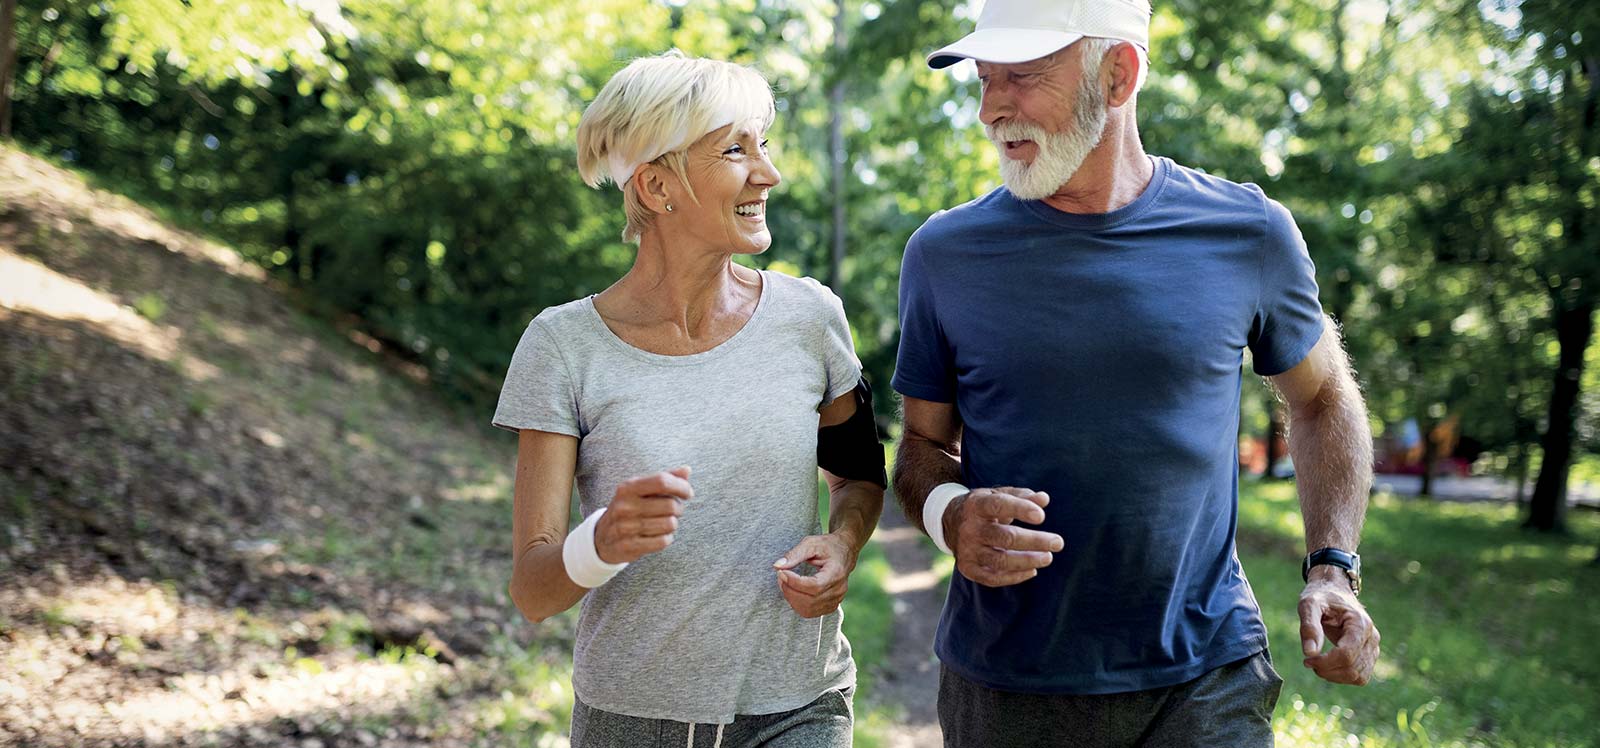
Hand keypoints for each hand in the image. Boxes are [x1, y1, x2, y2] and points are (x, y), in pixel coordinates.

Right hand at [594, 467, 692, 563]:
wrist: (602, 537)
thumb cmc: (628, 508)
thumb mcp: (640, 490)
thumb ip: (664, 478)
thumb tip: (687, 470)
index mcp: (628, 487)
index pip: (662, 481)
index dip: (681, 487)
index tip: (688, 493)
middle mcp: (625, 506)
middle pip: (670, 505)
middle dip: (678, 508)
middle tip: (673, 511)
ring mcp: (625, 527)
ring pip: (670, 524)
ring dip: (672, 524)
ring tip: (664, 522)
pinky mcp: (629, 546)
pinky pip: (662, 541)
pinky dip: (666, 538)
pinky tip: (658, 535)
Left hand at [773, 533, 856, 617]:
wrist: (844, 552)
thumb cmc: (827, 546)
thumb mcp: (811, 544)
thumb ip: (794, 554)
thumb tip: (776, 566)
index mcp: (836, 572)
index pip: (814, 586)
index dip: (794, 582)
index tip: (781, 572)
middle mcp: (839, 589)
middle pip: (810, 600)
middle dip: (789, 590)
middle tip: (780, 575)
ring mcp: (836, 600)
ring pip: (808, 609)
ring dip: (791, 598)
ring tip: (785, 583)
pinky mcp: (831, 606)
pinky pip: (810, 612)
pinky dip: (797, 604)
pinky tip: (793, 591)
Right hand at [945, 487, 1062, 586]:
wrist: (950, 522)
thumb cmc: (984, 506)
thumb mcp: (998, 494)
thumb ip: (1022, 496)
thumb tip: (1044, 499)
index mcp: (976, 505)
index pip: (999, 505)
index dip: (1020, 510)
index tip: (1042, 517)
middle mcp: (969, 528)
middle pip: (1005, 537)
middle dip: (1035, 541)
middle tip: (1058, 543)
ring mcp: (967, 550)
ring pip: (1001, 560)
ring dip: (1028, 560)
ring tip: (1047, 558)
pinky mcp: (967, 568)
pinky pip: (993, 578)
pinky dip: (1014, 576)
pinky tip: (1032, 570)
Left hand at [1299, 571, 1379, 684]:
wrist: (1335, 591)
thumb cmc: (1322, 596)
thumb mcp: (1309, 604)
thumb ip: (1309, 626)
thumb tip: (1309, 653)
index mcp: (1360, 624)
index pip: (1347, 654)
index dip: (1325, 662)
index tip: (1307, 660)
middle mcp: (1372, 637)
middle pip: (1352, 668)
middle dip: (1327, 671)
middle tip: (1308, 662)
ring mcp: (1373, 647)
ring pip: (1358, 677)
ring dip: (1334, 676)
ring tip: (1317, 664)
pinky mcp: (1370, 655)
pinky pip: (1360, 676)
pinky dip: (1343, 677)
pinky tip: (1328, 666)